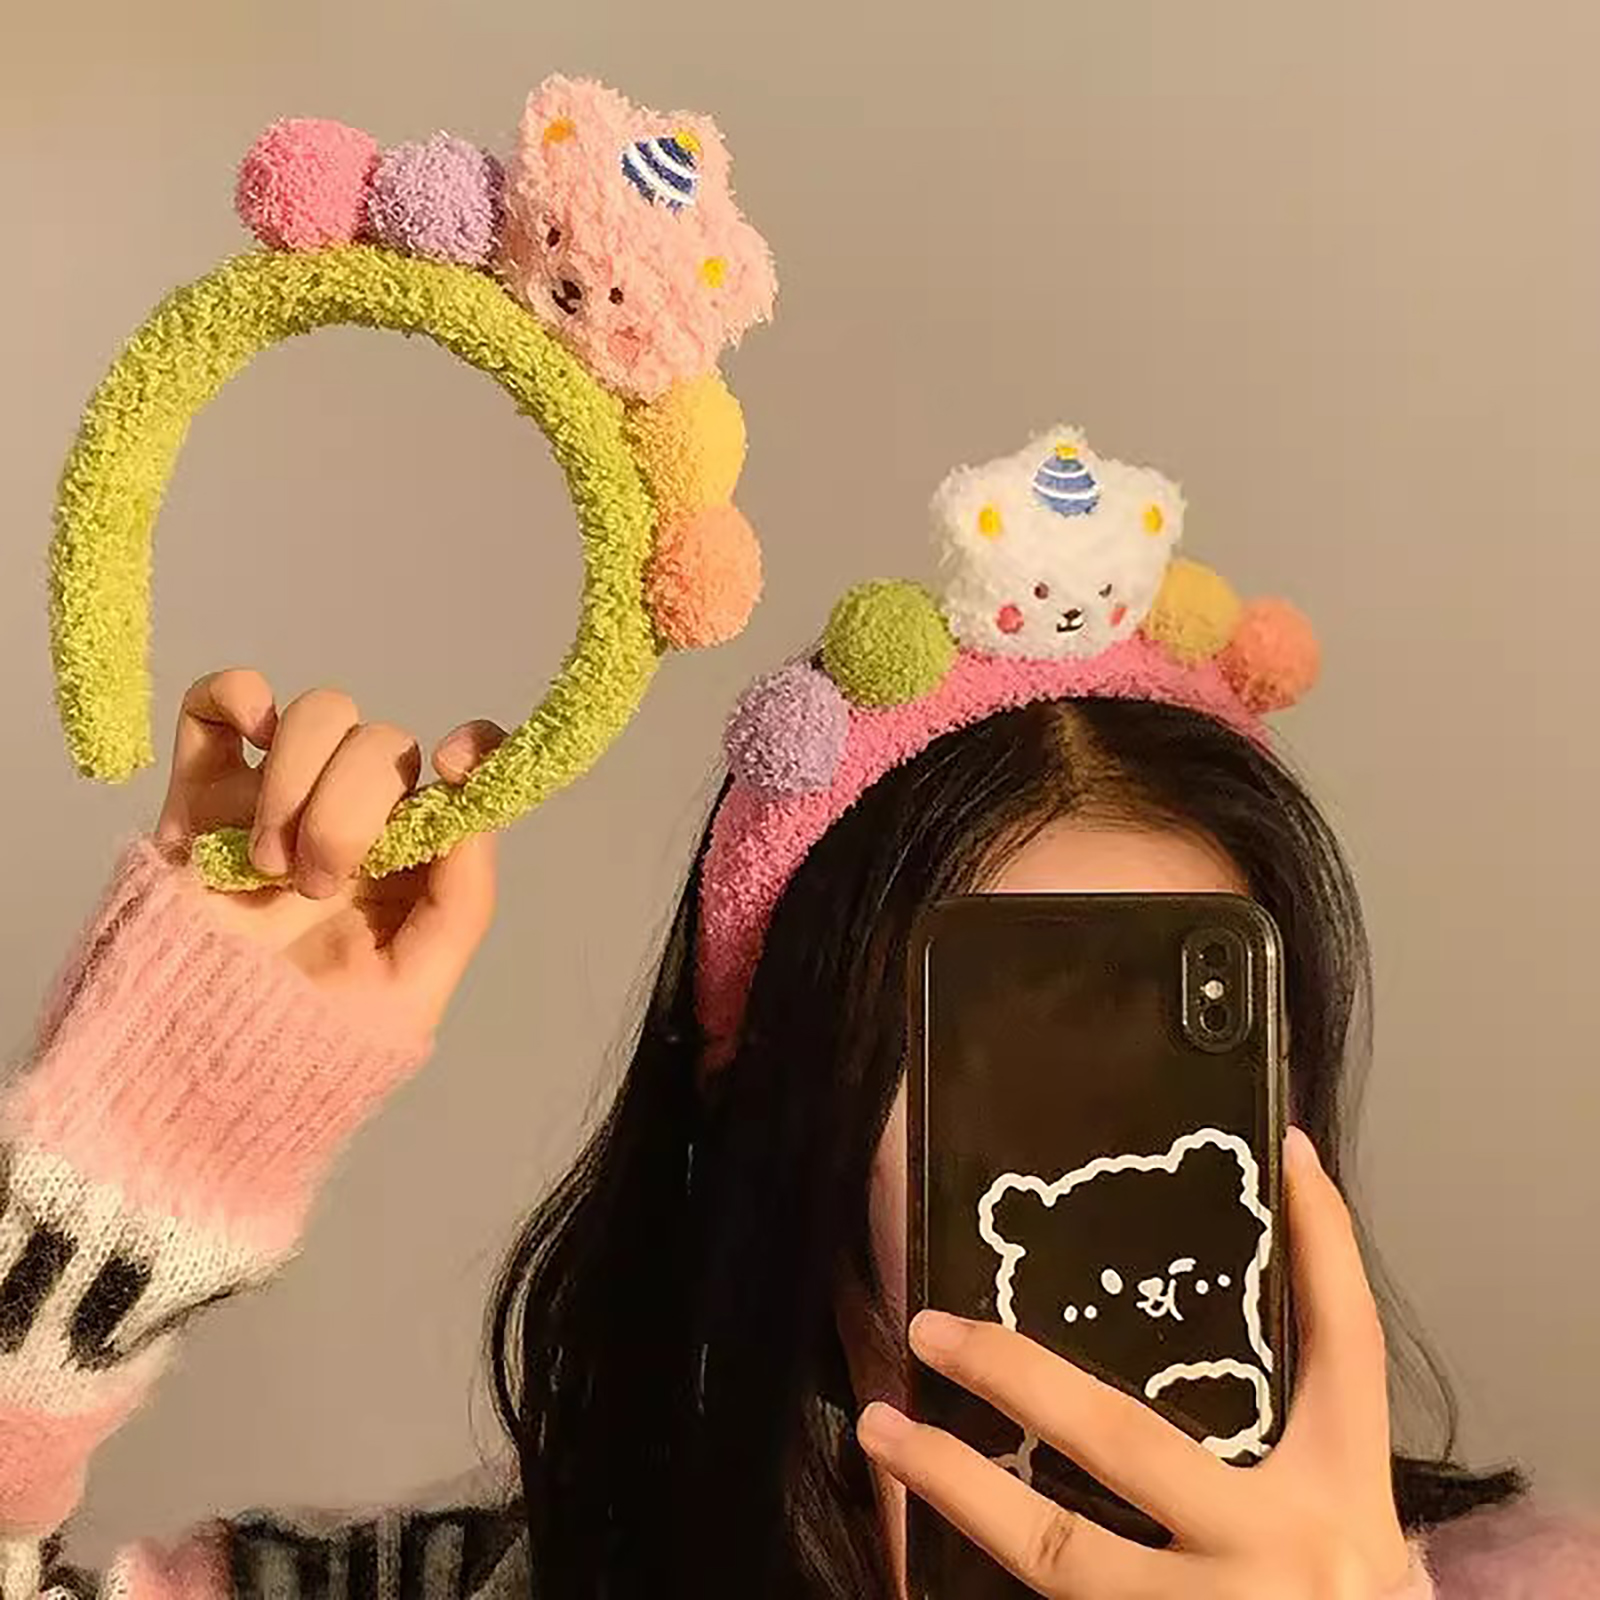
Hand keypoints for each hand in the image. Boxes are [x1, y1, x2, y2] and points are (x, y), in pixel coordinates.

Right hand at [155, 668, 502, 1032]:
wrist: (183, 1076)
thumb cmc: (302, 1048)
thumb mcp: (408, 997)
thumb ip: (459, 903)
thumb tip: (471, 814)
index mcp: (414, 861)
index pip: (466, 773)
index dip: (475, 747)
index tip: (450, 765)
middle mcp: (356, 820)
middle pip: (381, 743)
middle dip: (352, 807)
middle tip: (315, 886)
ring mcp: (278, 800)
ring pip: (318, 715)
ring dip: (295, 781)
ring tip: (265, 868)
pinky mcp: (201, 795)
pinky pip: (222, 701)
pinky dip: (238, 696)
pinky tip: (246, 742)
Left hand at [859, 1128, 1412, 1597]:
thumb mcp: (1346, 1533)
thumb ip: (1291, 1455)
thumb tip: (1209, 1350)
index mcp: (1344, 1500)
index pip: (1345, 1349)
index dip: (1324, 1246)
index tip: (1283, 1154)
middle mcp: (1284, 1557)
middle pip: (1125, 1438)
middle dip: (1015, 1373)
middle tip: (928, 1327)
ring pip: (1060, 1549)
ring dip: (954, 1485)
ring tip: (879, 1431)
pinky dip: (978, 1563)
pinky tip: (911, 1535)